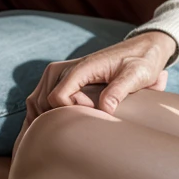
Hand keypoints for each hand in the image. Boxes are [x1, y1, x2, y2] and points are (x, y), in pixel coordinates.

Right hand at [21, 31, 176, 131]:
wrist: (142, 49)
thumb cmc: (141, 62)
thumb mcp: (136, 75)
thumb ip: (119, 90)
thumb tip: (105, 108)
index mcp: (80, 68)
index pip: (57, 99)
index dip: (71, 113)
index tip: (91, 114)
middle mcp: (61, 69)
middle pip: (43, 105)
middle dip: (57, 119)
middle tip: (82, 122)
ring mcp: (57, 75)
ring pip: (37, 105)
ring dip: (46, 120)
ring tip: (69, 126)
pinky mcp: (58, 80)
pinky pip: (38, 101)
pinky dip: (41, 116)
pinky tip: (53, 129)